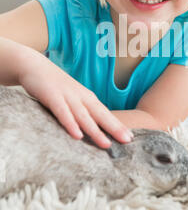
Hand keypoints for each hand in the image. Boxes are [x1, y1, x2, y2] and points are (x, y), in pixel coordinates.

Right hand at [18, 51, 132, 148]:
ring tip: (106, 144)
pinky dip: (70, 123)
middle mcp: (81, 97)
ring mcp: (67, 96)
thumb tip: (91, 131)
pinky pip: (62, 112)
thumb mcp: (72, 98)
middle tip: (127, 141)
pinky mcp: (52, 96)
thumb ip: (81, 112)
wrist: (35, 65)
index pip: (106, 114)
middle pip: (100, 114)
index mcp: (87, 98)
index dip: (118, 126)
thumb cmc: (55, 86)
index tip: (131, 138)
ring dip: (95, 130)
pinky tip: (77, 135)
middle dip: (114, 128)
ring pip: (83, 116)